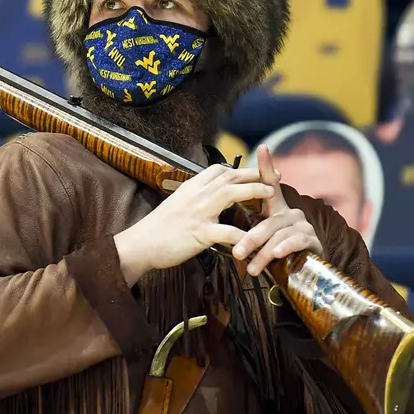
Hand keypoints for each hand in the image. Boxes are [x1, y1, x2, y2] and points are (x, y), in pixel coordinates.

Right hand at [113, 163, 273, 284]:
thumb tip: (210, 196)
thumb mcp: (176, 205)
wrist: (140, 244)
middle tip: (273, 176)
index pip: (218, 170)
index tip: (256, 171)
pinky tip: (257, 239)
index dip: (239, 169)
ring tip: (270, 194)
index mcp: (190, 188)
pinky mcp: (199, 233)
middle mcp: (195, 195)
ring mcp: (198, 212)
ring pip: (230, 193)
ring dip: (252, 191)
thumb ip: (194, 198)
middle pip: (229, 176)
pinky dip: (243, 235)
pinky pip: (226, 231)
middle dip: (253, 174)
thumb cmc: (158, 228)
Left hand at [231, 146, 323, 277]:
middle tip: (237, 253)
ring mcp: (303, 225)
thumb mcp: (262, 240)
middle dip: (251, 239)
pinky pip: (296, 241)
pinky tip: (276, 255)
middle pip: (268, 221)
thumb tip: (224, 229)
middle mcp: (291, 212)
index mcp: (277, 208)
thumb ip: (250, 231)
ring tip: (251, 267)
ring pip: (279, 235)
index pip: (270, 184)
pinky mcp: (312, 239)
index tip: (262, 147)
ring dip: (263, 252)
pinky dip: (285, 248)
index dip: (266, 166)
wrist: (304, 274)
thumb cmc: (277, 253)